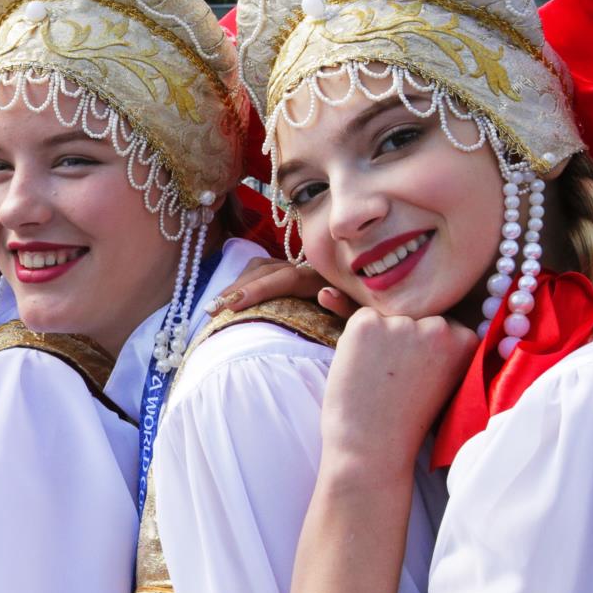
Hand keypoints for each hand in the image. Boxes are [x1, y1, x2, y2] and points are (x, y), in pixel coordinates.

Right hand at [208, 256, 359, 318]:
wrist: (379, 324)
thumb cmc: (370, 324)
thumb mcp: (362, 319)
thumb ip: (345, 307)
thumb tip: (324, 292)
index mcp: (326, 277)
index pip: (286, 277)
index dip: (259, 289)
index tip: (234, 305)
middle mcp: (309, 269)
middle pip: (267, 269)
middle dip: (238, 288)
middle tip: (213, 309)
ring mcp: (298, 271)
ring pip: (262, 267)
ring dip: (238, 284)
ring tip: (217, 306)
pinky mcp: (292, 277)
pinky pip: (264, 272)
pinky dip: (245, 282)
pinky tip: (232, 300)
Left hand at [320, 309, 476, 469]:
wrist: (373, 448)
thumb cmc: (405, 420)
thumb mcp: (442, 379)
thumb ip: (441, 346)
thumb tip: (413, 309)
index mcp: (466, 342)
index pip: (440, 326)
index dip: (422, 351)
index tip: (417, 378)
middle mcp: (440, 328)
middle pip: (415, 317)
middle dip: (403, 341)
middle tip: (396, 381)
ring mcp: (404, 323)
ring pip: (388, 317)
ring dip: (379, 339)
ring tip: (379, 378)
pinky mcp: (367, 324)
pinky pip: (361, 319)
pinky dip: (356, 340)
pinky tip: (362, 369)